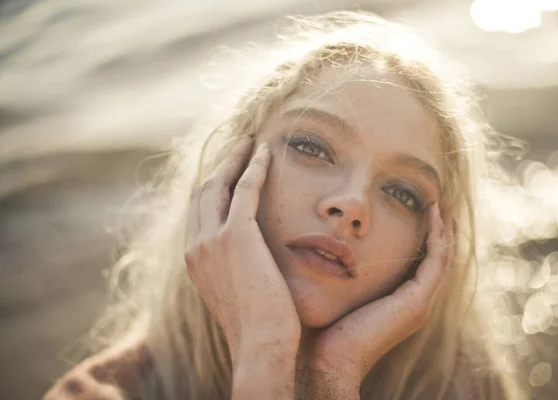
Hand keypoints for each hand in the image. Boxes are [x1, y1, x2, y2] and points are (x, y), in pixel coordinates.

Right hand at [184, 138, 299, 366]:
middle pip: (203, 191)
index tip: (227, 169)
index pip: (198, 211)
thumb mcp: (237, 294)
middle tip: (239, 147)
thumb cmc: (258, 327)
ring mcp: (211, 240)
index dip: (212, 185)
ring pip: (218, 184)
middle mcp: (195, 246)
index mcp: (195, 260)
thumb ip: (234, 272)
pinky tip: (265, 153)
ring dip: (234, 158)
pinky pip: (244, 189)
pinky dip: (253, 167)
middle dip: (220, 165)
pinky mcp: (235, 236)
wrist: (260, 346)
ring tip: (250, 142)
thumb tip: (248, 263)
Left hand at [305, 203, 453, 396]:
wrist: (333, 358)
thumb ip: (350, 278)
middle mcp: (419, 304)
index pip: (424, 267)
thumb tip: (334, 254)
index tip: (422, 214)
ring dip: (442, 231)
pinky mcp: (417, 302)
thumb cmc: (330, 330)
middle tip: (437, 205)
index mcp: (404, 304)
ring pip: (443, 259)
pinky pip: (436, 261)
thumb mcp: (345, 296)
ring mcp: (421, 304)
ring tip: (438, 206)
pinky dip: (437, 237)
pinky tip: (432, 216)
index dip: (427, 240)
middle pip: (439, 262)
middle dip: (441, 233)